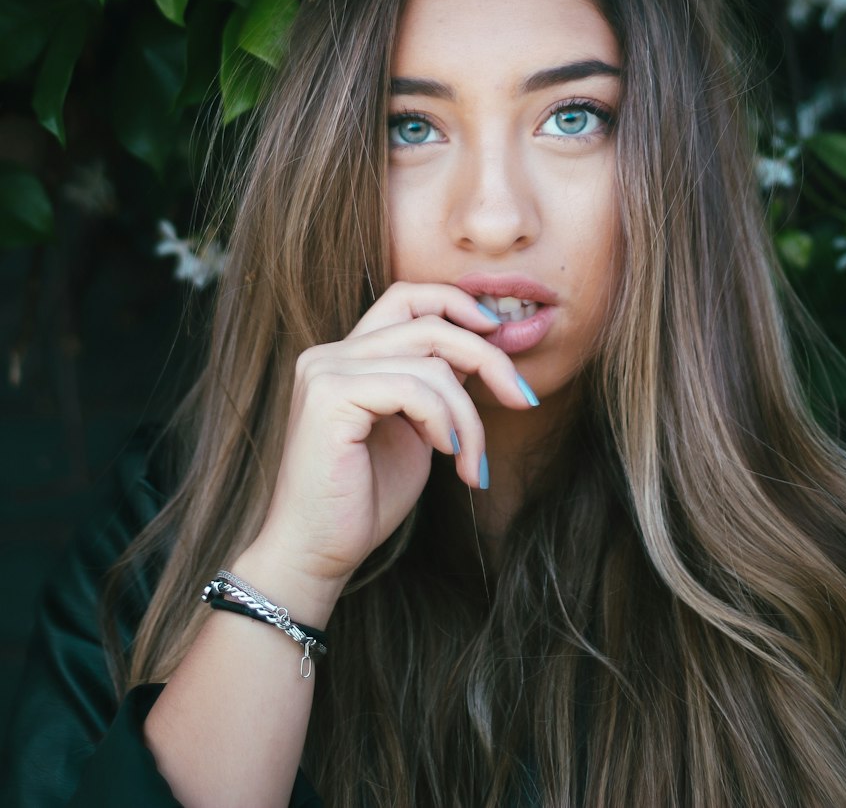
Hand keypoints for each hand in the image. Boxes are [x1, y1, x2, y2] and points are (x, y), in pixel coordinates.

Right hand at [241, 282, 531, 616]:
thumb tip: (481, 348)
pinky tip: (446, 453)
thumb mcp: (415, 429)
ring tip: (471, 460)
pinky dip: (443, 419)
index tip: (498, 336)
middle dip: (488, 359)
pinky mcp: (329, 397)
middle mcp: (330, 353)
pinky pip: (412, 388)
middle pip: (430, 324)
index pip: (407, 297)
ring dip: (468, 414)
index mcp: (347, 355)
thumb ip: (436, 385)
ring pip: (430, 361)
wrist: (316, 556)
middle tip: (521, 399)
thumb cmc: (364, 501)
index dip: (457, 304)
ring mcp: (325, 371)